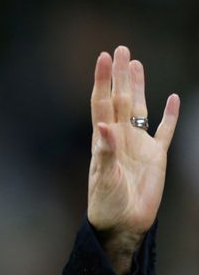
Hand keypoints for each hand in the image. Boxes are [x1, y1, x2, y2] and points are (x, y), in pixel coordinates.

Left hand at [88, 46, 179, 274]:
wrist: (122, 225)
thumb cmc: (106, 205)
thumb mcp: (104, 179)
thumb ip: (105, 153)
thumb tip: (103, 127)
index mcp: (103, 140)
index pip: (102, 103)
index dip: (103, 80)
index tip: (103, 57)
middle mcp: (120, 137)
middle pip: (120, 98)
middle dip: (120, 75)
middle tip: (120, 49)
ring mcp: (138, 145)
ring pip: (139, 108)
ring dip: (138, 86)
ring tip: (136, 63)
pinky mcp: (155, 158)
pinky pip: (164, 131)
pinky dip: (169, 115)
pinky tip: (172, 99)